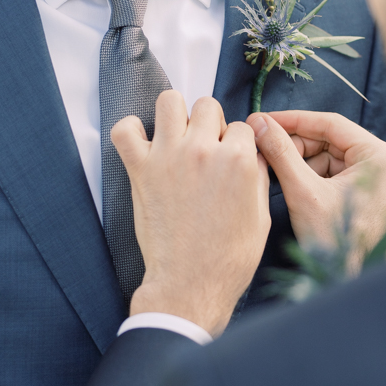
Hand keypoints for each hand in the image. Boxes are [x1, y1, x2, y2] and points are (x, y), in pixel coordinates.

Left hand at [112, 92, 270, 337]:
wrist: (191, 284)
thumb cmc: (229, 257)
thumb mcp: (261, 216)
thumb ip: (259, 176)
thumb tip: (254, 153)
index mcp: (239, 160)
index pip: (242, 126)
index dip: (237, 144)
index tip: (229, 161)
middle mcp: (204, 150)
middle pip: (207, 105)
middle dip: (210, 124)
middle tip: (205, 149)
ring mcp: (169, 157)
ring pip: (170, 100)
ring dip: (175, 115)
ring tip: (176, 138)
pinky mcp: (141, 170)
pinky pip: (124, 130)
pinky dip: (130, 130)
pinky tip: (142, 143)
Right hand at [247, 110, 385, 269]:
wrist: (356, 283)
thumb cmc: (339, 242)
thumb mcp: (304, 192)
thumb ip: (281, 153)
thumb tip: (260, 123)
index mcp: (378, 155)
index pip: (329, 123)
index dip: (293, 120)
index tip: (264, 119)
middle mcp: (382, 161)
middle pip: (328, 140)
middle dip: (294, 144)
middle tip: (262, 145)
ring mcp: (376, 178)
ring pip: (328, 157)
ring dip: (299, 161)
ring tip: (271, 168)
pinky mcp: (366, 193)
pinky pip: (332, 174)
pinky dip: (309, 176)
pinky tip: (288, 183)